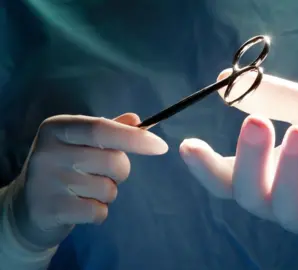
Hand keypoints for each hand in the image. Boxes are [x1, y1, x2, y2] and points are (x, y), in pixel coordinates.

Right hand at [9, 113, 167, 249]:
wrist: (27, 207)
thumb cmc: (63, 168)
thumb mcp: (80, 144)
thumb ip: (109, 130)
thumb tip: (138, 120)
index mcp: (58, 128)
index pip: (102, 129)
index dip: (134, 138)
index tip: (161, 147)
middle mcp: (48, 150)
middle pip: (113, 161)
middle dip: (120, 172)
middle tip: (102, 175)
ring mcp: (47, 181)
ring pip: (108, 189)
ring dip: (107, 194)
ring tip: (85, 191)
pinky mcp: (50, 209)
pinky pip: (98, 211)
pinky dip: (99, 212)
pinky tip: (80, 208)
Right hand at [180, 70, 297, 247]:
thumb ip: (275, 98)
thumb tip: (227, 80)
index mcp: (274, 174)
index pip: (230, 178)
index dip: (206, 167)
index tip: (189, 145)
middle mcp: (288, 200)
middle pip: (250, 194)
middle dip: (249, 160)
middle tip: (256, 122)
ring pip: (285, 209)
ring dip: (288, 172)